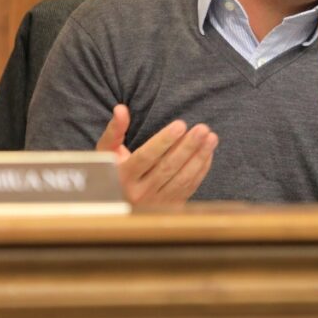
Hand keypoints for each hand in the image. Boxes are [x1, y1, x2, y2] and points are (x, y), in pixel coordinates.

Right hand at [95, 104, 217, 205]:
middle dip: (187, 147)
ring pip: (182, 179)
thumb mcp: (106, 152)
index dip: (164, 141)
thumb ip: (114, 130)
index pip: (145, 157)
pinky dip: (200, 170)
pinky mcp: (169, 208)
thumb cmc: (112, 171)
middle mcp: (138, 193)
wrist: (116, 205)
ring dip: (199, 157)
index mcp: (122, 177)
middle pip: (167, 167)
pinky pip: (189, 188)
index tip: (180, 125)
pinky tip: (208, 153)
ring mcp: (155, 203)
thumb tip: (121, 109)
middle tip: (202, 128)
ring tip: (211, 138)